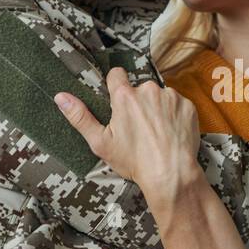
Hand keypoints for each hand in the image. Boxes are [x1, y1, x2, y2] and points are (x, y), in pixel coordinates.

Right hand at [54, 67, 201, 192]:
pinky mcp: (187, 106)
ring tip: (156, 133)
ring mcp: (170, 97)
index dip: (115, 85)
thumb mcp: (100, 142)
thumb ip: (80, 117)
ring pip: (160, 96)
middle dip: (138, 103)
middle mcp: (148, 90)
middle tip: (138, 128)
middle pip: (139, 89)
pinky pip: (178, 104)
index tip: (118, 101)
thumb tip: (60, 97)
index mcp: (125, 96)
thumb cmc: (134, 161)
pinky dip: (175, 115)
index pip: (116, 74)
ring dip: (157, 108)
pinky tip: (171, 133)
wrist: (171, 174)